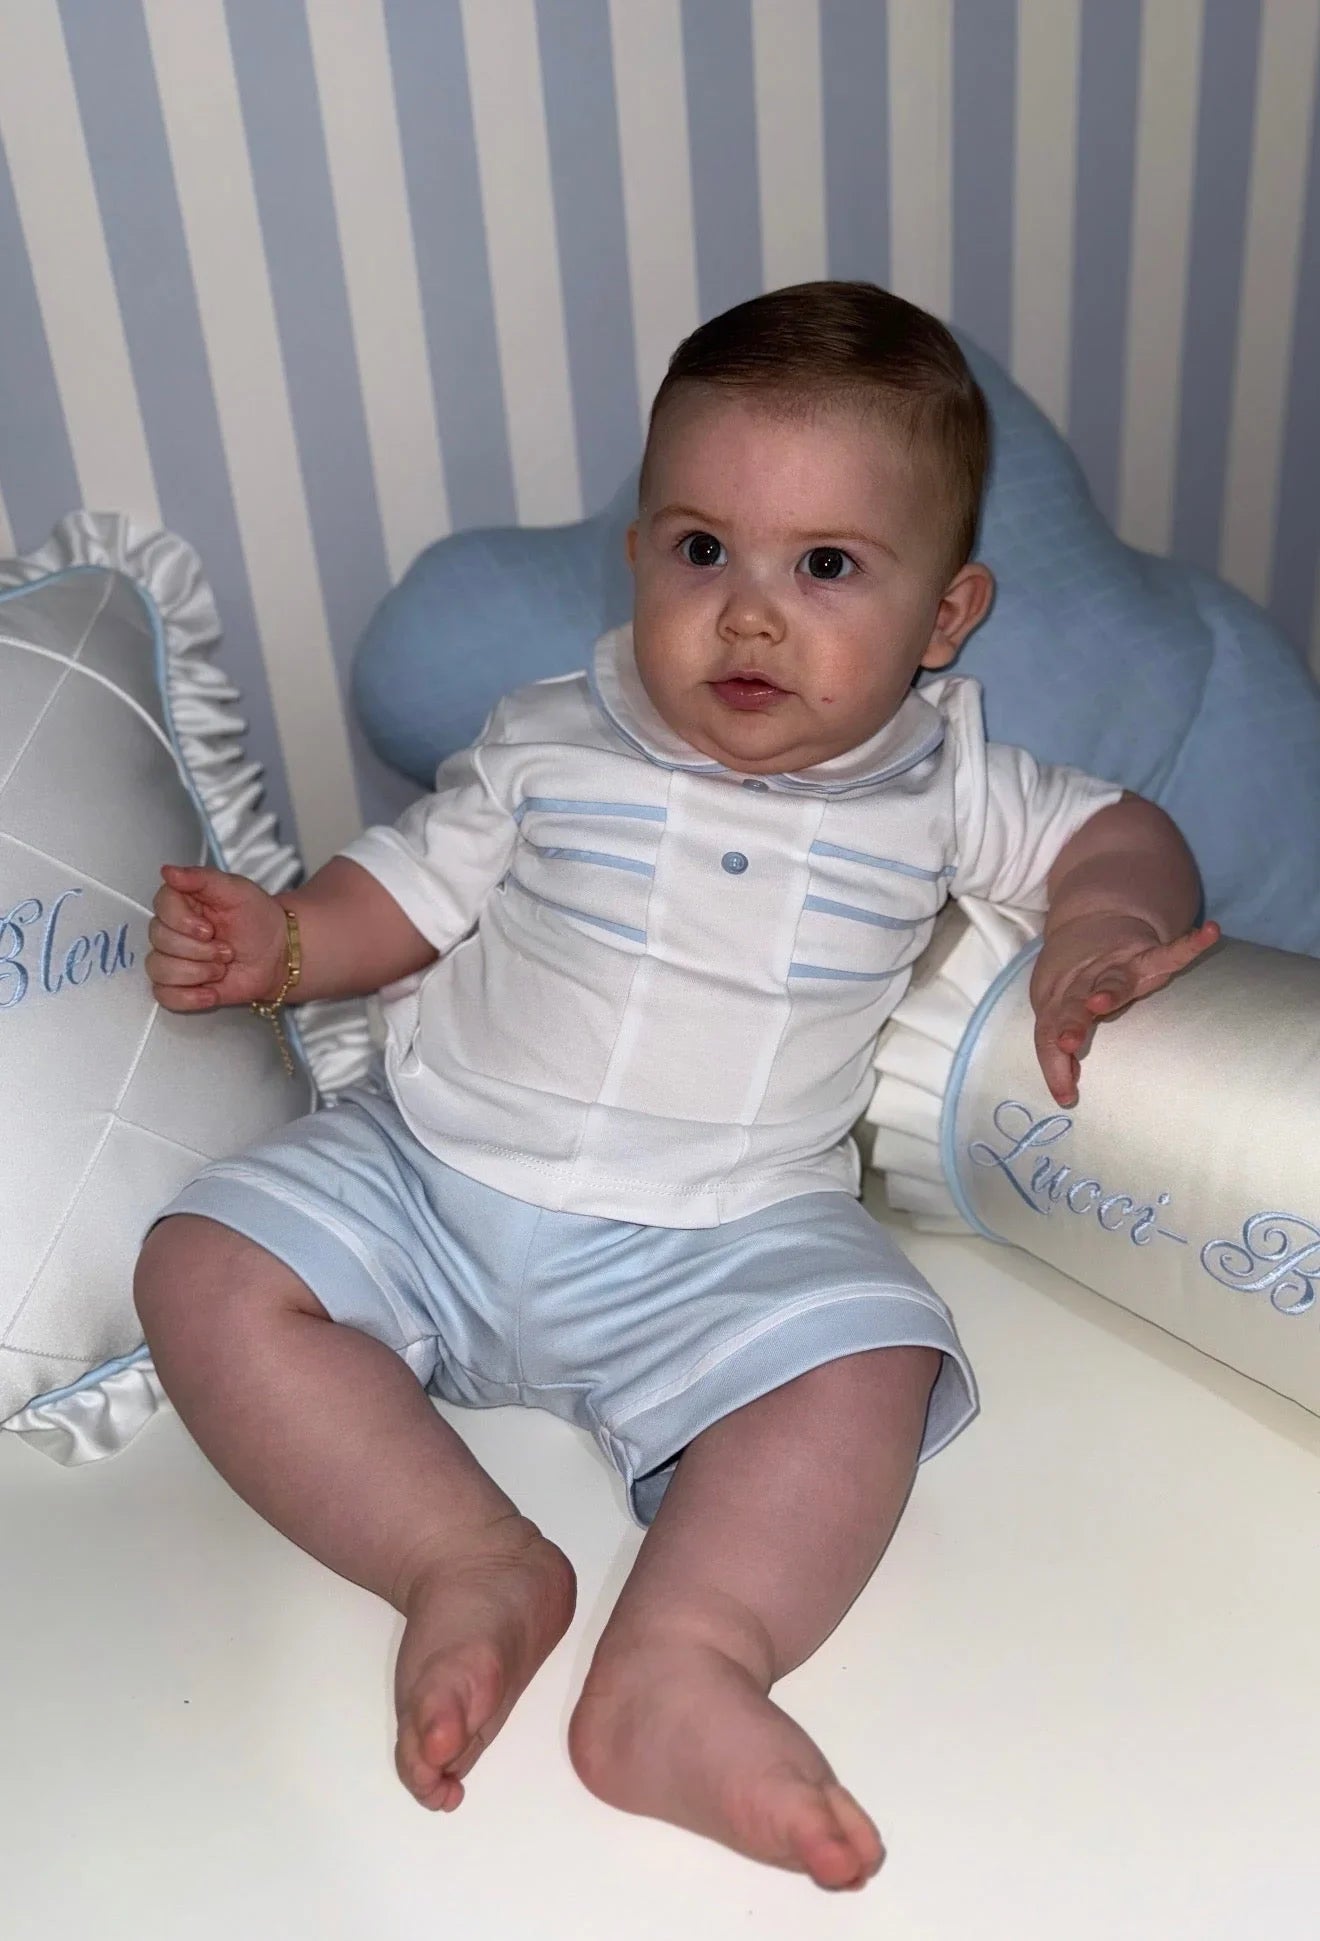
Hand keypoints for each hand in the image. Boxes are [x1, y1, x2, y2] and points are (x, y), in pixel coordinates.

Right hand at [146, 864, 288, 1012]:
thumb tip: (168, 871)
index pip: (161, 907)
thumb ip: (202, 878)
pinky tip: (210, 993)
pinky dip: (187, 997)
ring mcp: (174, 959)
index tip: (210, 928)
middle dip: (199, 950)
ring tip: (221, 969)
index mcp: (183, 902)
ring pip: (158, 968)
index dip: (183, 922)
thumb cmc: (259, 919)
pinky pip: (163, 995)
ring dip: (197, 972)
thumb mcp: (237, 890)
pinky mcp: (180, 986)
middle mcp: (173, 929)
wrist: (279, 954)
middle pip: (160, 940)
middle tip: (226, 949)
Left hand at [1030, 912, 1219, 1106]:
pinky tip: (1209, 934)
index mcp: (1060, 1001)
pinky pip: (1169, 953)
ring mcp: (1116, 968)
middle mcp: (1085, 984)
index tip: (1065, 1095)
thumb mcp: (1058, 1010)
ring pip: (1111, 981)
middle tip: (1067, 1040)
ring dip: (1108, 991)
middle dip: (1071, 1023)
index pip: (1050, 1034)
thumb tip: (1066, 1092)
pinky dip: (1189, 945)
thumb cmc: (1075, 980)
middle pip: (1074, 1005)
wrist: (1092, 918)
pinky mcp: (1145, 956)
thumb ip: (1063, 1050)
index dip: (1054, 1065)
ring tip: (1101, 1001)